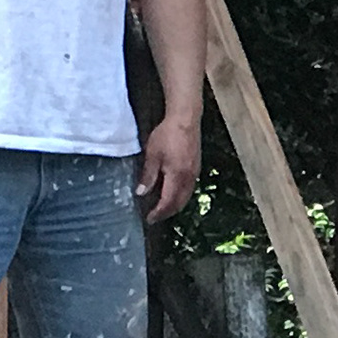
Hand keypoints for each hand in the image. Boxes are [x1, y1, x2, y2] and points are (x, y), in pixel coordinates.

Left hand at [137, 110, 201, 224]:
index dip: (159, 213)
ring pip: (186, 197)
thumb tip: (141, 193)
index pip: (168, 202)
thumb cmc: (167, 135)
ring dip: (175, 205)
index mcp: (177, 177)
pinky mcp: (197, 167)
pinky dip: (180, 196)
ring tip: (163, 208)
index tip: (149, 219)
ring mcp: (195, 173)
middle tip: (155, 216)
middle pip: (179, 203)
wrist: (186, 119)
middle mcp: (189, 178)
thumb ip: (148, 175)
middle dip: (167, 213)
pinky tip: (173, 192)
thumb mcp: (153, 154)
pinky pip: (189, 188)